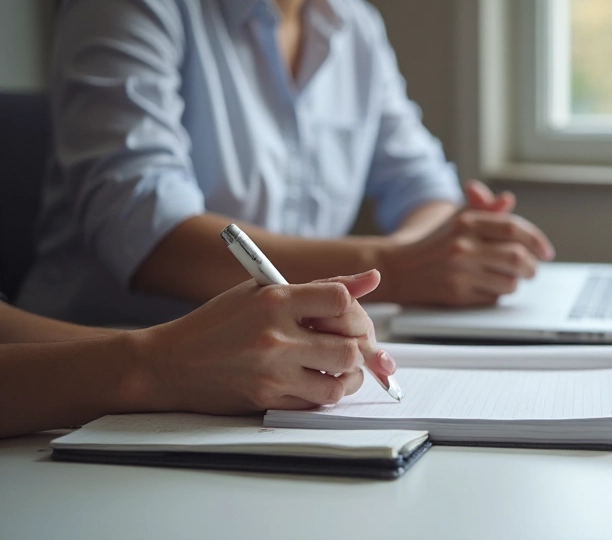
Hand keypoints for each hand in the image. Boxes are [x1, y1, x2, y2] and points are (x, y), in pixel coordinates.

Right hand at [131, 270, 395, 413]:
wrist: (169, 364)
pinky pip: (316, 403)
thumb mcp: (262, 290)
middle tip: (350, 344)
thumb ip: (320, 286)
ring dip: (348, 376)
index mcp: (274, 300)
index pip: (341, 300)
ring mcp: (273, 373)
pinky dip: (325, 393)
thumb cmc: (217, 323)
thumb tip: (372, 279)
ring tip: (338, 366)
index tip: (342, 313)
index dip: (350, 308)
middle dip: (358, 347)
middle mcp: (276, 338)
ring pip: (340, 382)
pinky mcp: (268, 400)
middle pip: (350, 347)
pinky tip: (317, 381)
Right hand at [380, 182, 555, 305]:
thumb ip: (484, 210)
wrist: (397, 268)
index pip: (513, 228)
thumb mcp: (457, 219)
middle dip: (532, 267)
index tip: (547, 252)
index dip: (536, 240)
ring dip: (515, 283)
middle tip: (532, 270)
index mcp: (466, 221)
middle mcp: (463, 245)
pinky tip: (487, 287)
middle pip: (517, 258)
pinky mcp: (456, 294)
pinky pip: (493, 298)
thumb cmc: (434, 243)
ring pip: (509, 282)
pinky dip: (496, 294)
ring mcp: (459, 271)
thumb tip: (508, 200)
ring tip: (507, 278)